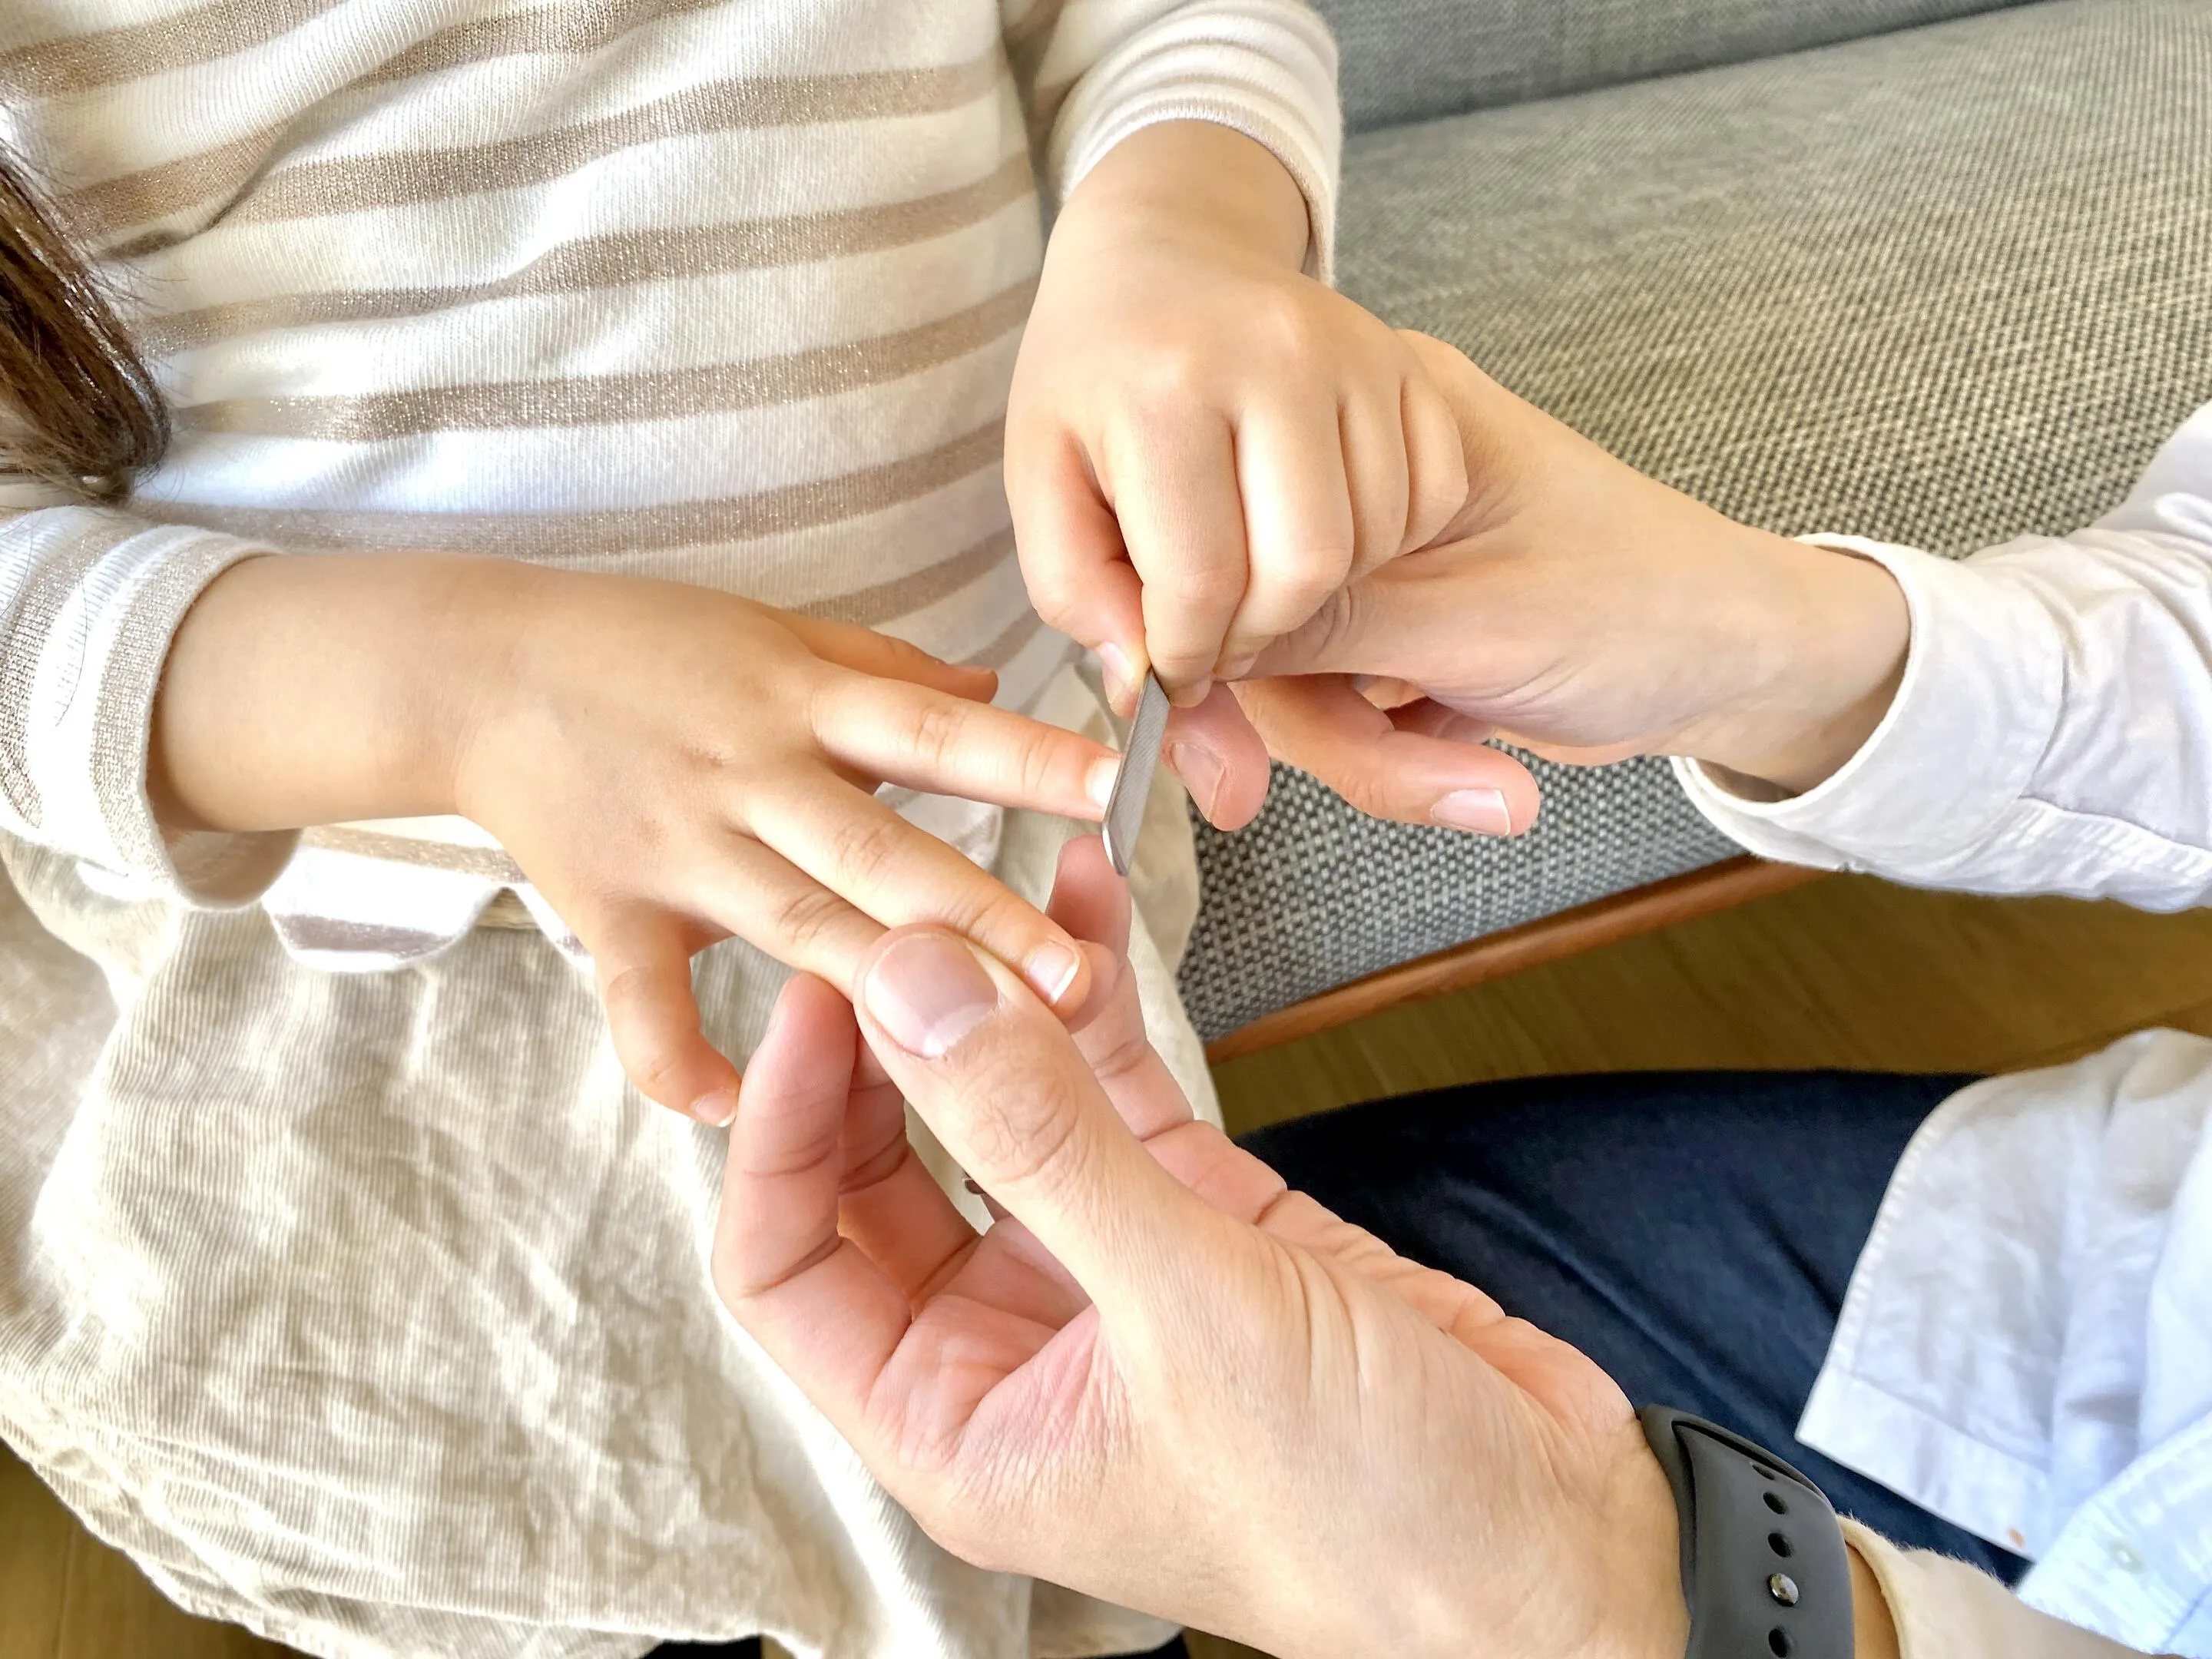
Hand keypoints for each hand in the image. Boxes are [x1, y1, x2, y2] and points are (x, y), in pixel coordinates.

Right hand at [151, 555, 1122, 1123]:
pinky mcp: (611, 908)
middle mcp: (752, 772)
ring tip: (979, 1045)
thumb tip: (994, 681)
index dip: (1024, 756)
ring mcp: (681, 845)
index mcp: (802, 694)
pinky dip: (673, 1055)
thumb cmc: (649, 646)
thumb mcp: (778, 631)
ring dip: (883, 984)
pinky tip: (720, 1110)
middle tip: (1079, 978)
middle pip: (881, 846)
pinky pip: (643, 996)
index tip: (1114, 786)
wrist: (481, 663)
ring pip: (795, 922)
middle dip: (980, 912)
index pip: (934, 727)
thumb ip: (888, 667)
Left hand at [712, 836, 1690, 1658]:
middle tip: (905, 915)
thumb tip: (914, 989)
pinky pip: (1111, 1089)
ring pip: (1000, 1113)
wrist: (1550, 1548)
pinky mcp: (1195, 1216)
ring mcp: (1103, 1271)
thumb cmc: (1364, 1512)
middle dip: (888, 1039)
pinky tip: (1089, 906)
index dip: (777, 1123)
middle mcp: (1008, 1346)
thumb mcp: (1185, 1312)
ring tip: (999, 883)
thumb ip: (1041, 1140)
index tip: (818, 989)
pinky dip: (1097, 1001)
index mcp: (954, 1420)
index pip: (787, 1261)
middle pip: (880, 1168)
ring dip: (996, 1001)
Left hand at [1007, 122, 1467, 824]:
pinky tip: (1319, 529)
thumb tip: (1148, 689)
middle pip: (1304, 569)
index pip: (1199, 580)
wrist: (1164, 249)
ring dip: (1319, 593)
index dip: (1185, 655)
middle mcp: (1273, 357)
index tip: (1171, 666)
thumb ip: (1079, 596)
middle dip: (1262, 633)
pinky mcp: (1407, 360)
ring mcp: (1355, 351)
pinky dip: (1382, 545)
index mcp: (1166, 389)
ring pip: (1371, 543)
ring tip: (1258, 575)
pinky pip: (1427, 498)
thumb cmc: (1094, 379)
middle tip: (1223, 635)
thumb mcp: (1045, 482)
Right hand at [1235, 336, 1911, 831]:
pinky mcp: (1398, 625)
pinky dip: (1375, 752)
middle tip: (1328, 789)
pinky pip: (1334, 695)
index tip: (1203, 713)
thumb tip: (1192, 643)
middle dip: (1298, 715)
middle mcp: (1370, 480)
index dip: (1214, 622)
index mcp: (1390, 417)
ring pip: (1293, 666)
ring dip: (1355, 751)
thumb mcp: (1475, 620)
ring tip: (1475, 792)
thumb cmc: (1647, 608)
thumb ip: (1326, 628)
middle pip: (1259, 600)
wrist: (1745, 663)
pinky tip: (1462, 769)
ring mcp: (1383, 558)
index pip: (1245, 510)